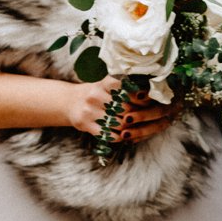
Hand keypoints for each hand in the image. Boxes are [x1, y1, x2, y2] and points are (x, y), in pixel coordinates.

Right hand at [62, 79, 177, 142]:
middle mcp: (95, 95)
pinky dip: (119, 136)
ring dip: (130, 127)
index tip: (149, 101)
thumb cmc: (97, 94)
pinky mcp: (85, 124)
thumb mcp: (107, 85)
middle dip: (137, 114)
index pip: (125, 87)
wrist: (69, 102)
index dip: (139, 95)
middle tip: (145, 117)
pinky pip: (108, 134)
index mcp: (103, 83)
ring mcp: (89, 111)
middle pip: (125, 108)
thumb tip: (152, 94)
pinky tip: (123, 134)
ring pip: (118, 123)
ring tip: (135, 127)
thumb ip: (125, 88)